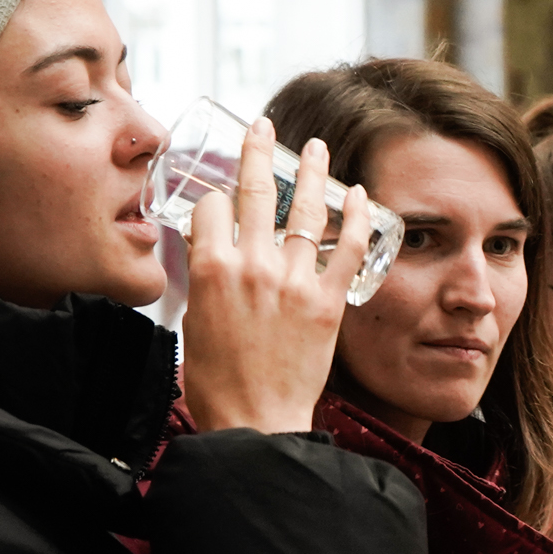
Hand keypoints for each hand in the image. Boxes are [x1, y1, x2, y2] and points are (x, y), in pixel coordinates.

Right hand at [181, 120, 372, 433]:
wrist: (256, 425)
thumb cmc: (217, 385)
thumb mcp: (191, 325)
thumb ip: (205, 284)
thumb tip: (214, 262)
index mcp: (209, 269)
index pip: (211, 208)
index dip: (213, 201)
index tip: (220, 203)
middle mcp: (251, 265)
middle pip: (254, 190)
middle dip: (257, 151)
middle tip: (263, 128)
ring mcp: (293, 280)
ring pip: (304, 209)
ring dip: (312, 171)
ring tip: (316, 146)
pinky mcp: (327, 301)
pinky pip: (348, 248)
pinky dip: (357, 217)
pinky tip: (360, 193)